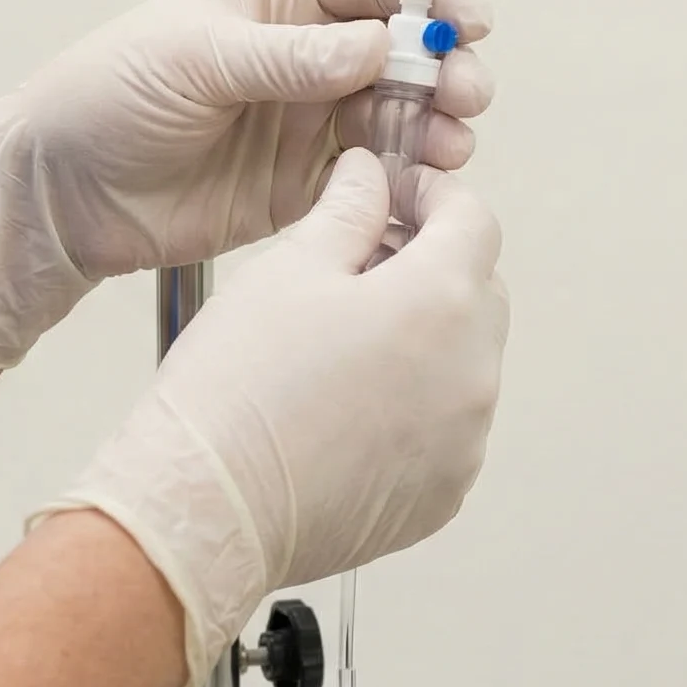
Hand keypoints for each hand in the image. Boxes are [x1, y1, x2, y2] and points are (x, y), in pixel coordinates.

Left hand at [0, 0, 492, 367]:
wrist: (62, 192)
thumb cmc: (109, 94)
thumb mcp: (196, 59)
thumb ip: (289, 56)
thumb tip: (377, 45)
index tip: (469, 22)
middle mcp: (308, 52)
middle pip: (402, 49)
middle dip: (443, 67)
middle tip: (465, 93)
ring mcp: (311, 119)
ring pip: (398, 114)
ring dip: (435, 125)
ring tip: (449, 145)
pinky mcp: (307, 185)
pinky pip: (374, 176)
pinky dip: (407, 179)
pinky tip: (423, 185)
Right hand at [41, 150, 508, 686]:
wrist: (208, 505)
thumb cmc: (237, 389)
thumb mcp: (289, 268)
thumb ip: (349, 211)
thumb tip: (371, 180)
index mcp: (440, 302)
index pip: (474, 221)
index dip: (432, 197)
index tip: (395, 198)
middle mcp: (472, 373)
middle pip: (479, 292)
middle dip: (433, 268)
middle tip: (361, 268)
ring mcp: (464, 441)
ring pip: (465, 363)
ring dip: (425, 342)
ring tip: (344, 348)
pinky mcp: (444, 493)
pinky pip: (448, 429)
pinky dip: (416, 408)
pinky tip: (348, 408)